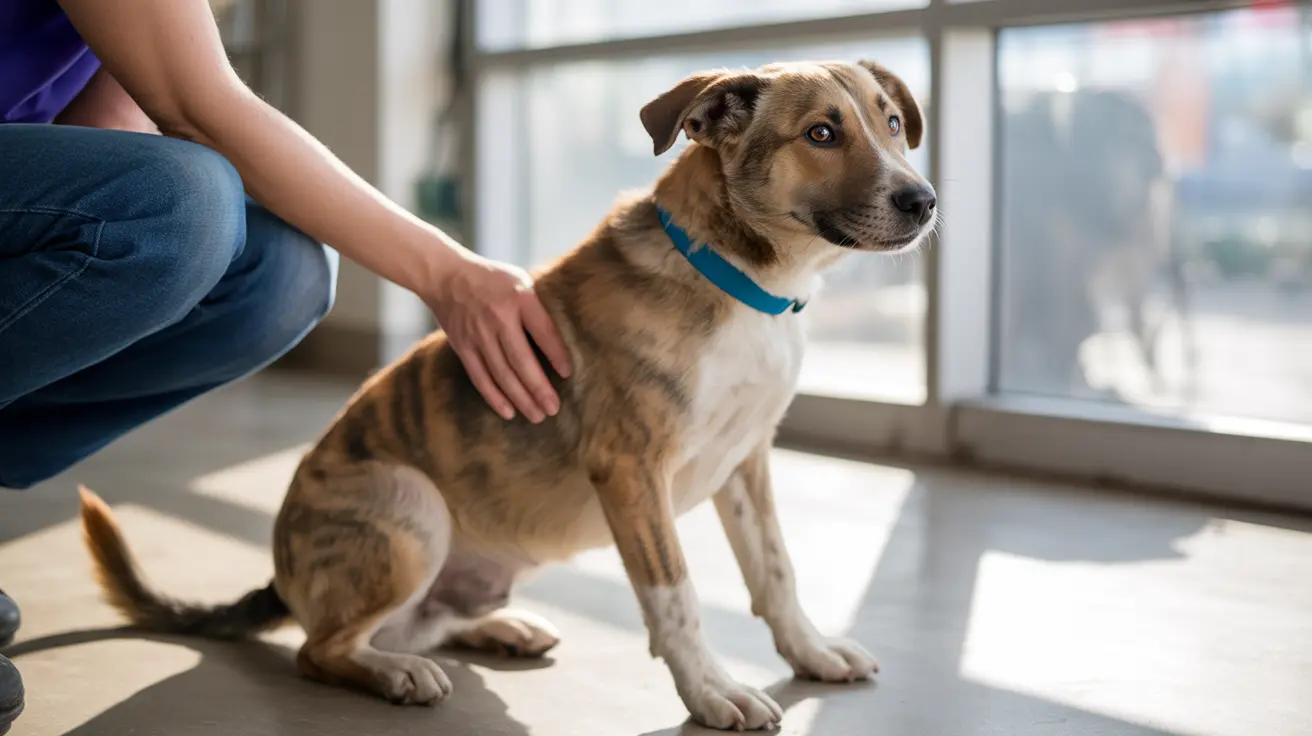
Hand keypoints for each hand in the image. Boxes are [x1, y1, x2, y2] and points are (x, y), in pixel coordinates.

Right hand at [425, 253, 572, 421]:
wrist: (446, 276)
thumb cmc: (492, 280)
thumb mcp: (520, 281)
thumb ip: (537, 308)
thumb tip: (560, 342)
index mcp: (519, 298)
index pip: (543, 331)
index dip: (557, 354)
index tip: (568, 374)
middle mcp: (498, 318)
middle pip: (521, 360)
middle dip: (539, 388)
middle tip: (554, 408)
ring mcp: (478, 335)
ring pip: (502, 374)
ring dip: (521, 398)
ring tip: (538, 415)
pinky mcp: (463, 347)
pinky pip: (480, 377)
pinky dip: (494, 397)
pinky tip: (509, 412)